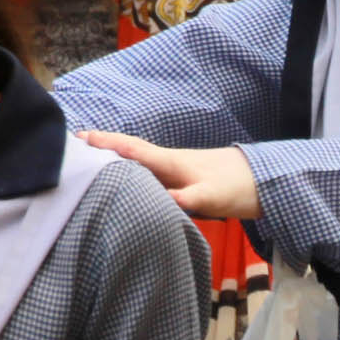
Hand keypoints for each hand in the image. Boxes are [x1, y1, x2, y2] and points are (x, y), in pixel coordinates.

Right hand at [80, 131, 259, 220]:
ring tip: (90, 166)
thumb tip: (160, 202)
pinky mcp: (182, 179)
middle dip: (101, 150)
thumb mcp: (211, 197)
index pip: (130, 148)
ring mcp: (175, 170)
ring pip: (137, 163)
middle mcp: (168, 162)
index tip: (78, 137)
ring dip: (114, 162)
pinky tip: (126, 182)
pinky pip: (148, 174)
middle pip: (127, 152)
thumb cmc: (237, 187)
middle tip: (72, 151)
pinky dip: (132, 174)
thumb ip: (186, 200)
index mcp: (169, 162)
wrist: (267, 182)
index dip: (104, 143)